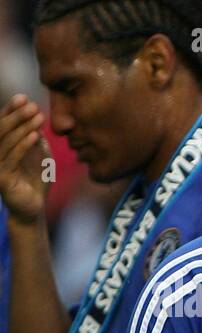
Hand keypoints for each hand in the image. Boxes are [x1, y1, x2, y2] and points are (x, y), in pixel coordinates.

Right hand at [0, 94, 52, 223]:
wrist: (33, 207)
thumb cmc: (35, 181)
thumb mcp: (39, 155)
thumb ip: (35, 138)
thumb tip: (36, 117)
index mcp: (1, 146)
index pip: (3, 123)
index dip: (11, 110)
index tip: (25, 98)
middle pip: (2, 128)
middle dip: (17, 115)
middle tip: (33, 106)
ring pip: (7, 140)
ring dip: (23, 127)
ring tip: (38, 117)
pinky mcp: (2, 176)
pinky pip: (13, 157)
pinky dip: (24, 145)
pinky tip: (36, 135)